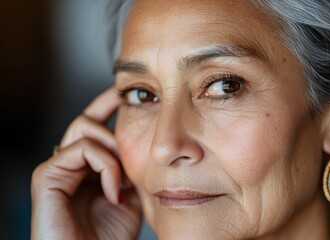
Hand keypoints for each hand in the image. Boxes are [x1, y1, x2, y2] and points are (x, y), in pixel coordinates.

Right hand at [31, 88, 141, 239]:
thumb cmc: (108, 237)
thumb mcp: (129, 197)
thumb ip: (129, 170)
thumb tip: (140, 145)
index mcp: (87, 168)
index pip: (95, 128)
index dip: (107, 106)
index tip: (126, 94)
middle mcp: (70, 164)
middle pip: (85, 120)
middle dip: (107, 105)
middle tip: (127, 100)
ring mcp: (57, 169)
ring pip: (85, 130)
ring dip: (113, 148)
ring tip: (125, 178)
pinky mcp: (47, 176)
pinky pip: (81, 149)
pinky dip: (105, 166)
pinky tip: (114, 189)